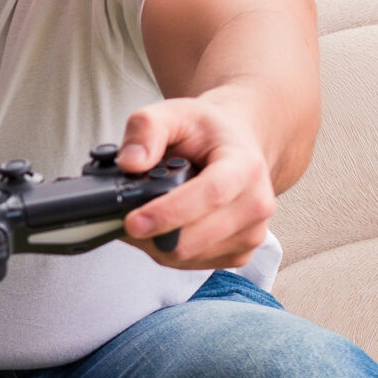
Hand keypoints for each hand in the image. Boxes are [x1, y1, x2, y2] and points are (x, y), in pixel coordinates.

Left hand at [113, 94, 277, 269]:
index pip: (210, 196)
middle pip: (193, 238)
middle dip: (150, 232)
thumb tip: (130, 161)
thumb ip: (147, 128)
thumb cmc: (206, 132)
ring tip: (144, 214)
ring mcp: (251, 234)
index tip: (132, 221)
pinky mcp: (240, 254)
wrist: (237, 145)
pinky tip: (162, 227)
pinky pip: (191, 265)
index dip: (168, 213)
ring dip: (154, 242)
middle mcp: (256, 204)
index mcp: (245, 167)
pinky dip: (166, 251)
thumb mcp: (173, 113)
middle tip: (122, 214)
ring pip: (186, 256)